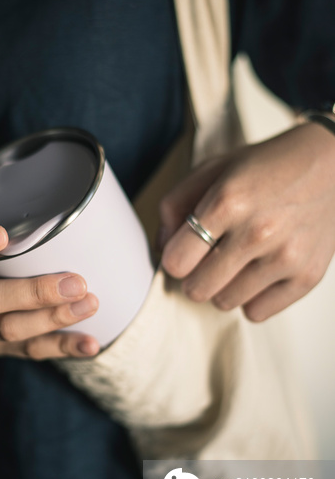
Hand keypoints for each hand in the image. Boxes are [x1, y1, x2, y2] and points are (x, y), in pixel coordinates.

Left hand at [158, 122, 334, 320]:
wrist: (331, 165)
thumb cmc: (264, 167)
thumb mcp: (212, 169)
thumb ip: (175, 205)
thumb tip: (161, 249)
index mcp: (228, 201)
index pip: (176, 261)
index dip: (174, 258)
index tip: (184, 250)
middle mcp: (258, 232)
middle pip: (197, 289)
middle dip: (195, 276)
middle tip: (207, 258)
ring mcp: (286, 257)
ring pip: (224, 303)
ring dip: (223, 286)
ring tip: (236, 260)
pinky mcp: (307, 277)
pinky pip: (256, 313)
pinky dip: (252, 297)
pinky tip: (259, 271)